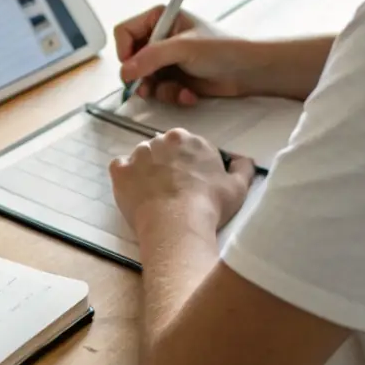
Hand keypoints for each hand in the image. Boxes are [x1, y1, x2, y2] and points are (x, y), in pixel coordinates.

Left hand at [109, 128, 255, 232]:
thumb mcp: (238, 187)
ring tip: (155, 195)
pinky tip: (136, 193)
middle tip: (174, 190)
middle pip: (163, 149)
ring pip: (142, 158)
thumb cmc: (210, 205)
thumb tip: (244, 159)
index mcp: (189, 139)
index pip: (187, 147)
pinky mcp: (121, 171)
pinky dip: (126, 178)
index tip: (191, 182)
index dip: (189, 165)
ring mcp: (138, 154)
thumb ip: (243, 168)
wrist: (178, 225)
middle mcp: (161, 139)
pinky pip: (121, 169)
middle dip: (167, 165)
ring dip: (146, 171)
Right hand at [115, 6, 257, 105]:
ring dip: (159, 89)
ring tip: (177, 90)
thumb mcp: (184, 48)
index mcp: (161, 18)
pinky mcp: (175, 78)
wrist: (248, 71)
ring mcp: (167, 59)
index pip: (125, 32)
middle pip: (131, 59)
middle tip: (149, 87)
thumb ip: (152, 57)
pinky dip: (172, 95)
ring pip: (143, 79)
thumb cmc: (224, 48)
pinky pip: (159, 91)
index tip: (133, 68)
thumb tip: (126, 70)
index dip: (125, 51)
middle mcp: (161, 38)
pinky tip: (188, 94)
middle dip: (141, 76)